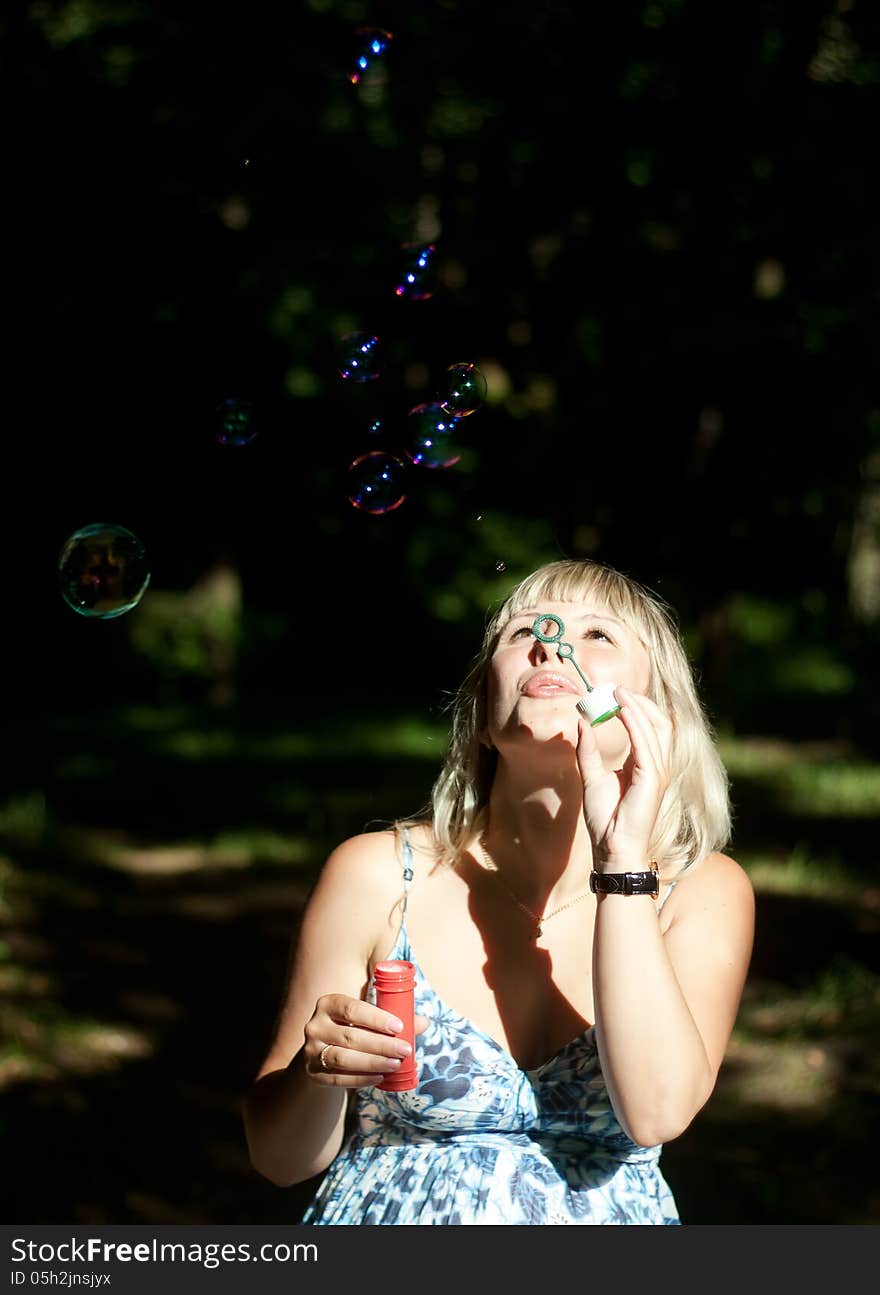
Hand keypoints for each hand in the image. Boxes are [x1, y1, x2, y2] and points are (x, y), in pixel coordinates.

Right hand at [303, 993, 429, 1087]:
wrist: (322, 1052)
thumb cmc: (351, 1028)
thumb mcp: (365, 1016)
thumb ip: (392, 1015)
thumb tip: (424, 1022)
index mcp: (328, 1004)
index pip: (351, 1009)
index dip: (376, 1018)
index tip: (399, 1027)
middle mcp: (315, 1025)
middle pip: (351, 1036)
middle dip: (381, 1045)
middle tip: (405, 1050)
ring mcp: (311, 1051)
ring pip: (343, 1058)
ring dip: (372, 1062)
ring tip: (395, 1064)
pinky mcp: (313, 1073)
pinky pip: (338, 1078)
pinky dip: (360, 1079)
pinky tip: (379, 1078)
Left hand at [576, 686, 671, 867]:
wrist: (612, 848)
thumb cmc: (605, 819)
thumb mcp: (591, 777)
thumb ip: (588, 751)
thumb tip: (582, 722)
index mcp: (645, 766)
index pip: (647, 728)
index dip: (634, 707)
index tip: (612, 693)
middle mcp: (656, 766)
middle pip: (658, 723)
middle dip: (639, 702)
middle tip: (615, 688)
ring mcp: (657, 772)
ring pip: (655, 728)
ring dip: (636, 707)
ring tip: (617, 693)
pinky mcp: (652, 778)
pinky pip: (646, 743)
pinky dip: (634, 723)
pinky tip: (620, 709)